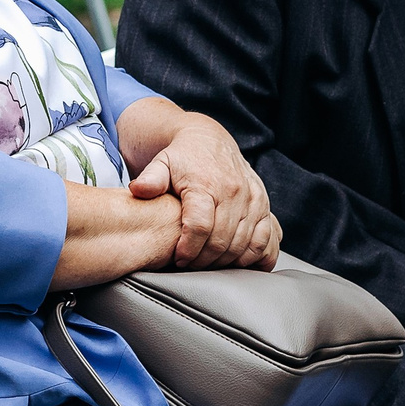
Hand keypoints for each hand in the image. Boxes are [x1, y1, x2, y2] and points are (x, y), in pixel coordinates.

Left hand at [128, 113, 276, 269]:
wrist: (209, 139)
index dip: (189, 249)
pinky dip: (254, 254)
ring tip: (208, 264)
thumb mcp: (161, 163)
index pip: (200, 227)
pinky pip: (266, 238)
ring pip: (244, 243)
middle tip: (190, 266)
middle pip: (222, 240)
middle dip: (204, 260)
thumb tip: (138, 189)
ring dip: (226, 261)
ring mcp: (252, 198)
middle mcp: (233, 191)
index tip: (179, 259)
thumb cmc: (182, 157)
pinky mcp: (263, 203)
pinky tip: (237, 260)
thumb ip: (150, 179)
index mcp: (206, 183)